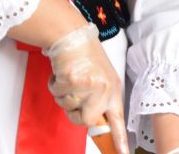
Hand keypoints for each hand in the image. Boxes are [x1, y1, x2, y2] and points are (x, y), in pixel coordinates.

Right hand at [43, 24, 129, 153]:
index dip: (119, 138)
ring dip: (63, 95)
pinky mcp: (72, 80)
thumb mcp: (101, 78)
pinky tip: (62, 71)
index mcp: (112, 89)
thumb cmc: (86, 56)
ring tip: (70, 77)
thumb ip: (99, 99)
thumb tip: (93, 121)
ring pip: (68, 107)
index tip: (123, 152)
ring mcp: (88, 85)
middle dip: (74, 111)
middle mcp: (103, 88)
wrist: (73, 35)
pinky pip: (57, 94)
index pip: (117, 119)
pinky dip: (55, 84)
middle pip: (86, 120)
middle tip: (73, 94)